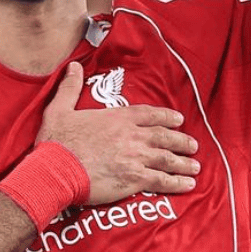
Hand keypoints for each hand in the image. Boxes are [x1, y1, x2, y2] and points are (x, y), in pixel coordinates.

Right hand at [36, 62, 198, 204]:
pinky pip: (161, 180)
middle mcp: (131, 135)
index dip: (166, 116)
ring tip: (195, 167)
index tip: (178, 120)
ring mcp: (135, 157)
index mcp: (117, 118)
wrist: (55, 170)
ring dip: (183, 163)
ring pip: (167, 159)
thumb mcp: (60, 108)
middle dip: (181, 141)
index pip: (149, 114)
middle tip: (193, 145)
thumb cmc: (57, 141)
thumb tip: (73, 66)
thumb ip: (70, 87)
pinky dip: (177, 183)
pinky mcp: (134, 179)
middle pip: (164, 136)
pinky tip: (187, 186)